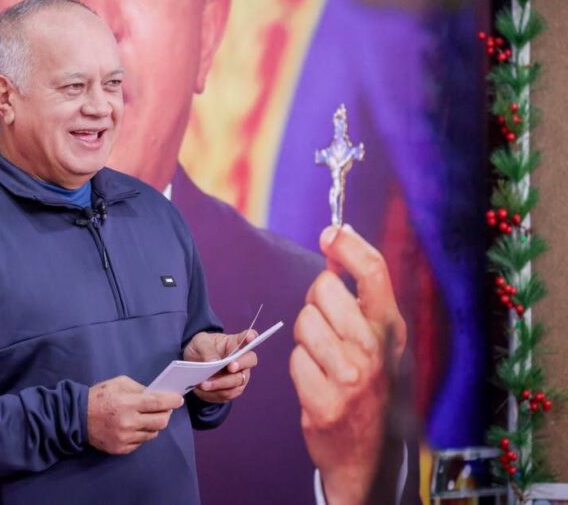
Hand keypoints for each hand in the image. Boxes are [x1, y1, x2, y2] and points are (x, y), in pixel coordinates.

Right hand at [87, 375, 182, 454]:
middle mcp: (129, 422)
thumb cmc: (99, 396)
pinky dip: (142, 433)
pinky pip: (141, 442)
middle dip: (166, 414)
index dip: (171, 401)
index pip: (158, 403)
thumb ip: (139, 388)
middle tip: (164, 409)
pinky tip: (134, 426)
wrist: (77, 417)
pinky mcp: (121, 449)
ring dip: (153, 424)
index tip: (178, 400)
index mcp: (128, 403)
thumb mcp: (118, 383)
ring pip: (153, 433)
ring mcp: (125, 438)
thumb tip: (156, 394)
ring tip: (146, 417)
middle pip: (160, 422)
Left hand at [183, 330, 257, 403]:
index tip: (250, 337)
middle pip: (249, 361)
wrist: (193, 367)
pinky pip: (228, 394)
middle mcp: (241, 359)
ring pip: (238, 382)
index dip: (251, 337)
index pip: (248, 337)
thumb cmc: (200, 349)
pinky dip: (215, 393)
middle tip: (229, 367)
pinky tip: (204, 390)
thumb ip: (207, 349)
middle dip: (240, 365)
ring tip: (204, 384)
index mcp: (234, 342)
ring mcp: (239, 375)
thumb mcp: (199, 343)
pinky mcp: (232, 390)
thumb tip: (214, 362)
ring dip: (221, 384)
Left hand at [289, 224, 406, 504]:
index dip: (349, 245)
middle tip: (327, 327)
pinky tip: (317, 385)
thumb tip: (338, 241)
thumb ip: (360, 298)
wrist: (368, 454)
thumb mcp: (377, 341)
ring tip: (324, 361)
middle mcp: (375, 351)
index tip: (330, 232)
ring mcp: (351, 378)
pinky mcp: (325, 402)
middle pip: (324, 289)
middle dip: (316, 302)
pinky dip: (300, 369)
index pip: (374, 273)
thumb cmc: (369, 387)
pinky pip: (294, 360)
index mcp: (391, 331)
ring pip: (304, 323)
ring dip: (306, 340)